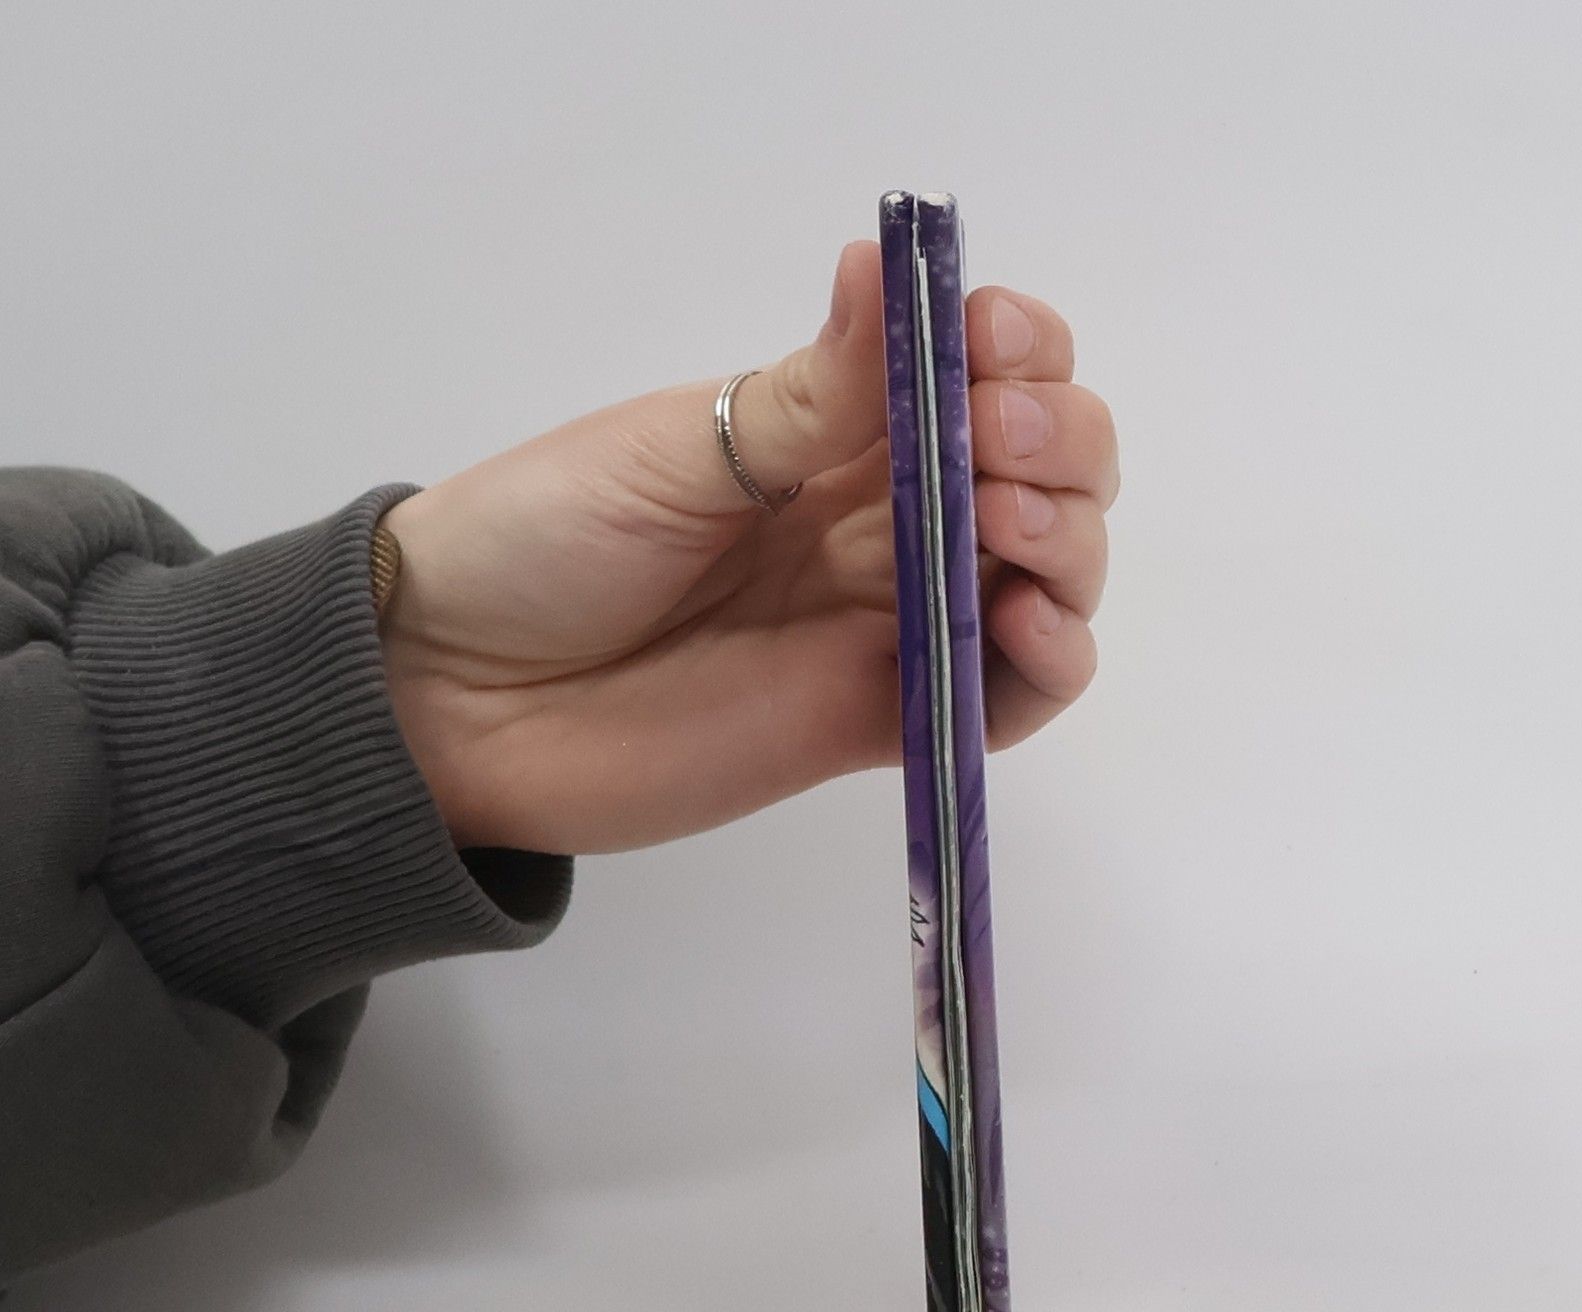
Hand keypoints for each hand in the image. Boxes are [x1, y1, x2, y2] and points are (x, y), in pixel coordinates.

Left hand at [379, 240, 1117, 853]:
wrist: (458, 696)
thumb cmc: (542, 542)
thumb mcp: (675, 450)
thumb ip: (807, 396)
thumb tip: (888, 266)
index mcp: (835, 433)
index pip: (981, 375)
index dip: (1020, 351)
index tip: (992, 345)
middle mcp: (884, 521)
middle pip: (1044, 471)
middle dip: (1058, 441)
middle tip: (994, 446)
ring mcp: (891, 624)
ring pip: (1047, 576)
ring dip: (1070, 539)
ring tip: (1009, 529)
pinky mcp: (885, 723)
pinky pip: (1007, 700)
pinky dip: (1055, 663)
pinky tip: (1031, 626)